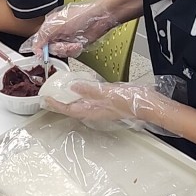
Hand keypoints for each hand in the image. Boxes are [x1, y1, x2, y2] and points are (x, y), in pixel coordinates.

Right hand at [22, 1, 117, 59]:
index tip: (43, 55)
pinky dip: (75, 50)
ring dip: (68, 49)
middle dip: (59, 48)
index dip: (41, 49)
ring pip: (61, 53)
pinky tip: (79, 44)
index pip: (39, 41)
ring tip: (75, 43)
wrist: (99, 19)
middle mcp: (57, 33)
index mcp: (50, 26)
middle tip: (65, 44)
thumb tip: (35, 49)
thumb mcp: (57, 25)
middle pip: (50, 50)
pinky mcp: (76, 45)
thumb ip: (43, 37)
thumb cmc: (81, 16)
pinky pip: (71, 54)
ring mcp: (66, 39)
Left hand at [41, 78, 171, 129]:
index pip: (68, 109)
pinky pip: (90, 98)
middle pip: (72, 107)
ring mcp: (101, 107)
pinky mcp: (108, 102)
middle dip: (60, 101)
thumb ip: (90, 90)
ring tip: (61, 88)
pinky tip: (83, 85)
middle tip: (50, 93)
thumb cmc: (131, 102)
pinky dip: (82, 92)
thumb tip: (73, 86)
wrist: (150, 105)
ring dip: (70, 97)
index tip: (45, 98)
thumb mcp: (108, 93)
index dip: (55, 104)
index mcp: (93, 110)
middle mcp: (95, 110)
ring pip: (80, 103)